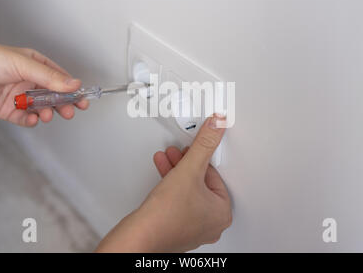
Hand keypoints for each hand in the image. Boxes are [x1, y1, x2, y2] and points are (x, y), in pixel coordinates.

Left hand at [0, 41, 87, 126]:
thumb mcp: (22, 64)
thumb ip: (49, 77)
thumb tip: (73, 83)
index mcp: (34, 64)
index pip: (59, 78)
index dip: (71, 88)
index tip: (82, 97)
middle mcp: (28, 80)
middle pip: (53, 95)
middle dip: (63, 104)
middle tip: (71, 110)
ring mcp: (18, 96)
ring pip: (41, 108)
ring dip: (47, 112)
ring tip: (48, 114)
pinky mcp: (8, 110)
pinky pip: (25, 119)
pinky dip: (31, 121)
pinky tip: (32, 119)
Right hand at [96, 114, 231, 251]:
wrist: (140, 236)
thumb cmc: (165, 215)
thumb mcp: (188, 169)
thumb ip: (204, 145)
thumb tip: (218, 126)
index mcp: (222, 213)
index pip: (214, 176)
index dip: (200, 158)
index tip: (192, 149)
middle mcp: (211, 224)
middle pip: (201, 183)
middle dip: (185, 164)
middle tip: (178, 153)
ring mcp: (193, 228)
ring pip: (188, 192)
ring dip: (176, 172)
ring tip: (166, 159)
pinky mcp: (176, 229)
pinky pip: (177, 201)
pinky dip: (169, 186)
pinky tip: (161, 174)